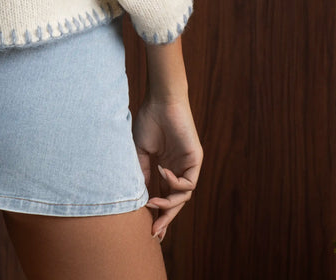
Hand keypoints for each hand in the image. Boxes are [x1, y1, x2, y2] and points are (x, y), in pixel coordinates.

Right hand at [133, 93, 201, 239]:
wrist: (160, 101)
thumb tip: (142, 198)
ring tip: (153, 203)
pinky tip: (162, 172)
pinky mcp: (195, 160)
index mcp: (164, 168)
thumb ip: (143, 174)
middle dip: (165, 219)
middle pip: (175, 203)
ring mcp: (187, 166)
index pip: (163, 197)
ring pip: (183, 197)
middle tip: (155, 232)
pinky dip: (175, 183)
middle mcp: (178, 170)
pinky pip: (189, 183)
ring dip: (168, 204)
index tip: (149, 231)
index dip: (157, 214)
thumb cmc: (148, 121)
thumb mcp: (140, 152)